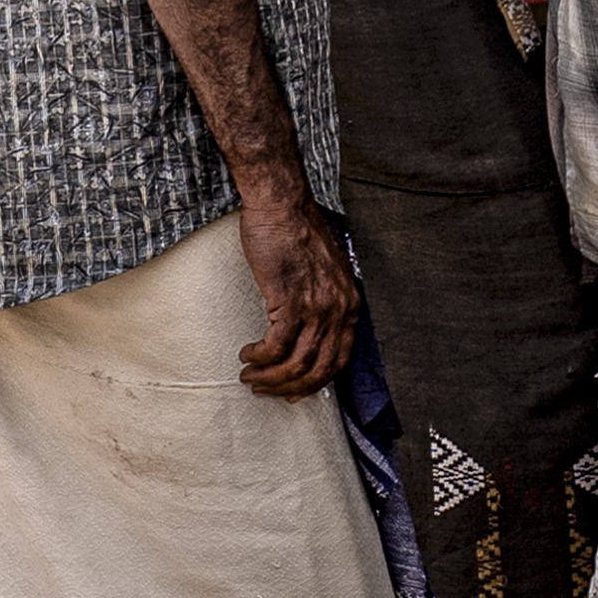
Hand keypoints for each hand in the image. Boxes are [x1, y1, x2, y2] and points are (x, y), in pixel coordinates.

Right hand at [230, 184, 360, 400]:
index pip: (339, 361)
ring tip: (249, 376)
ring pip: (296, 363)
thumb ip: (326, 300)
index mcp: (350, 305)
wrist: (283, 206)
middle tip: (265, 390)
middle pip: (318, 369)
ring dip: (269, 377)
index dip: (315, 383)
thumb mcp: (327, 272)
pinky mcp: (290, 301)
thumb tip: (311, 330)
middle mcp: (339, 311)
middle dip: (289, 387)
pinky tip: (247, 355)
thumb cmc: (298, 233)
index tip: (293, 391)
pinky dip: (259, 358)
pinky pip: (276, 346)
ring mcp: (316, 308)